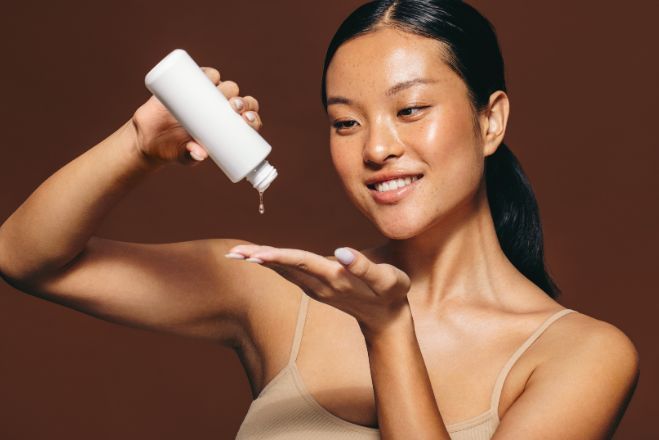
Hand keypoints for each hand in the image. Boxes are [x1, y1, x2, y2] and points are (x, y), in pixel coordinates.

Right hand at [131, 67, 262, 166]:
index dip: (252, 118)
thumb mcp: (186, 156)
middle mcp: (219, 108)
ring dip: (228, 86)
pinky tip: (212, 75)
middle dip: (242, 101)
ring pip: (224, 85)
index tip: (248, 120)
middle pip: (239, 100)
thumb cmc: (175, 149)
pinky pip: (202, 75)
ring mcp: (205, 95)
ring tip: (223, 93)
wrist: (150, 138)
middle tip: (234, 107)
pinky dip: (207, 73)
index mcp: (227, 126)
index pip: (247, 119)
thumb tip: (200, 154)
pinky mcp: (188, 86)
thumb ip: (192, 156)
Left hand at [225, 244, 411, 332]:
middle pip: (285, 268)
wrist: (387, 320)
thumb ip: (365, 266)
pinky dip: (273, 264)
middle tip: (232, 254)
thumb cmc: (391, 294)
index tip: (255, 254)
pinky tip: (260, 258)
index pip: (301, 263)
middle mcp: (321, 284)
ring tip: (237, 254)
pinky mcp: (317, 287)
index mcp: (335, 278)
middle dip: (259, 259)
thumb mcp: (387, 280)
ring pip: (284, 271)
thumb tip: (342, 252)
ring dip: (261, 262)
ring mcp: (317, 287)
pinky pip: (290, 273)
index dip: (278, 256)